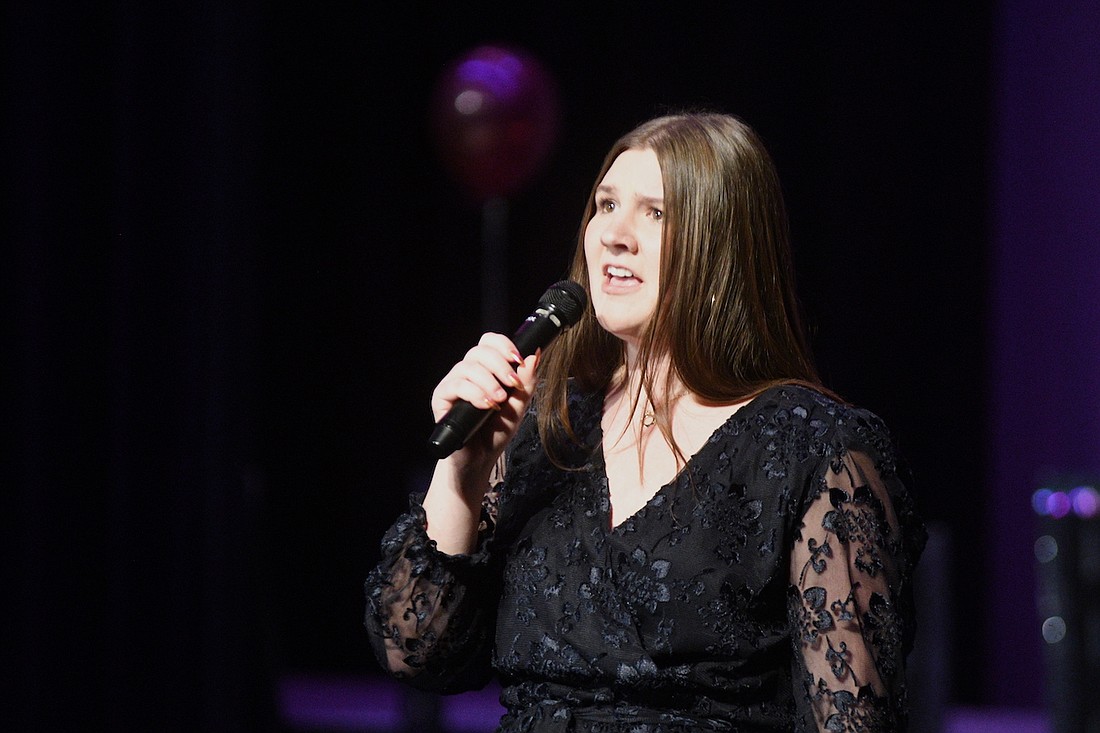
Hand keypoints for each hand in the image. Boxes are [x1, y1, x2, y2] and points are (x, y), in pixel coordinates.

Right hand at [430, 332, 539, 478]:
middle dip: (500, 365)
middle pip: (479, 351)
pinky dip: (475, 393)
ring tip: (499, 401)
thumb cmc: (497, 431)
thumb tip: (534, 354)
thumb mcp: (519, 405)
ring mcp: (453, 384)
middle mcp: (467, 372)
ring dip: (488, 381)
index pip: (489, 342)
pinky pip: (456, 385)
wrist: (480, 459)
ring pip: (468, 367)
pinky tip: (486, 405)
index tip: (518, 360)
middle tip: (512, 384)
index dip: (503, 345)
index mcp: (485, 369)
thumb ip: (526, 381)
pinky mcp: (441, 398)